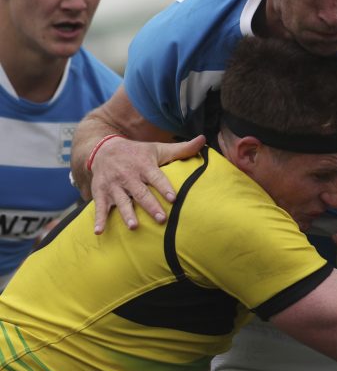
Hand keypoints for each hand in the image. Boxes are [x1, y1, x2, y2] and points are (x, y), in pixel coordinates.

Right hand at [90, 135, 205, 233]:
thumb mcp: (158, 149)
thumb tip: (203, 139)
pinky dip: (99, 219)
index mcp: (143, 165)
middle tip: (162, 219)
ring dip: (127, 214)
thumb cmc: (138, 153)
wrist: (103, 149)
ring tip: (134, 226)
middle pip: (140, 192)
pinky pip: (99, 207)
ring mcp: (113, 185)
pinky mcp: (101, 193)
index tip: (173, 198)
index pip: (156, 177)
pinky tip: (99, 231)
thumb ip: (182, 149)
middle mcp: (128, 175)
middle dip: (151, 206)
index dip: (164, 187)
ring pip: (121, 201)